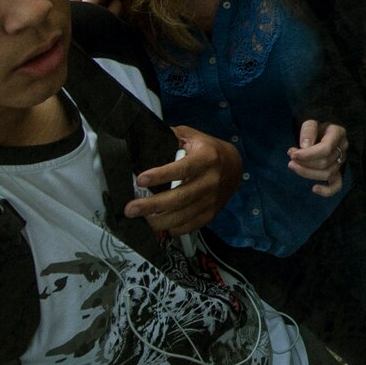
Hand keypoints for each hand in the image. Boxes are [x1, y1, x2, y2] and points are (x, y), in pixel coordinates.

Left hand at [126, 127, 242, 235]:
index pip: (182, 168)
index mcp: (206, 158)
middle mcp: (211, 181)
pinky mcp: (211, 214)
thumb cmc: (207, 150)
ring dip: (159, 221)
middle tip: (130, 209)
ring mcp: (212, 200)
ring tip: (139, 220)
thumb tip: (145, 138)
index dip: (161, 175)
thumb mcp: (192, 136)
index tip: (140, 180)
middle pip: (180, 197)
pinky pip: (190, 226)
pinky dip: (172, 229)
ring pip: (183, 215)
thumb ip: (172, 136)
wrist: (235, 167)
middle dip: (153, 205)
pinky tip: (158, 227)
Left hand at [286, 120, 346, 197]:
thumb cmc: (315, 125)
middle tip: (290, 157)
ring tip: (293, 165)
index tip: (292, 154)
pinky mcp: (338, 172)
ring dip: (307, 173)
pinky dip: (327, 191)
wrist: (319, 129)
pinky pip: (337, 186)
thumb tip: (305, 146)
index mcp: (338, 133)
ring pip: (327, 174)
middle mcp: (342, 148)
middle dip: (304, 163)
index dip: (308, 155)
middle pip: (324, 163)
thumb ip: (308, 130)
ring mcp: (341, 161)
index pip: (325, 149)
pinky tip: (314, 189)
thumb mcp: (311, 121)